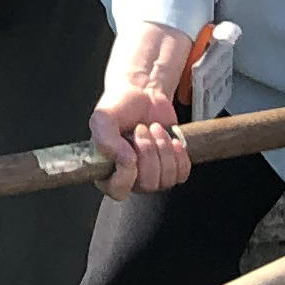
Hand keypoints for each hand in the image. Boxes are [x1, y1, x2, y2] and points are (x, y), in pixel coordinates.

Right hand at [92, 21, 201, 190]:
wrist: (143, 93)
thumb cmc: (119, 106)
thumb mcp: (102, 118)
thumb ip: (105, 140)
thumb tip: (125, 160)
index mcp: (107, 170)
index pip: (118, 191)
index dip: (127, 174)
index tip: (129, 151)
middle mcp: (129, 177)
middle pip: (147, 184)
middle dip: (148, 152)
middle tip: (142, 130)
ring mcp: (152, 174)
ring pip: (166, 180)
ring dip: (163, 149)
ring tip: (155, 130)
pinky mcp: (171, 167)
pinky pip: (181, 175)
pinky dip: (179, 155)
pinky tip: (170, 139)